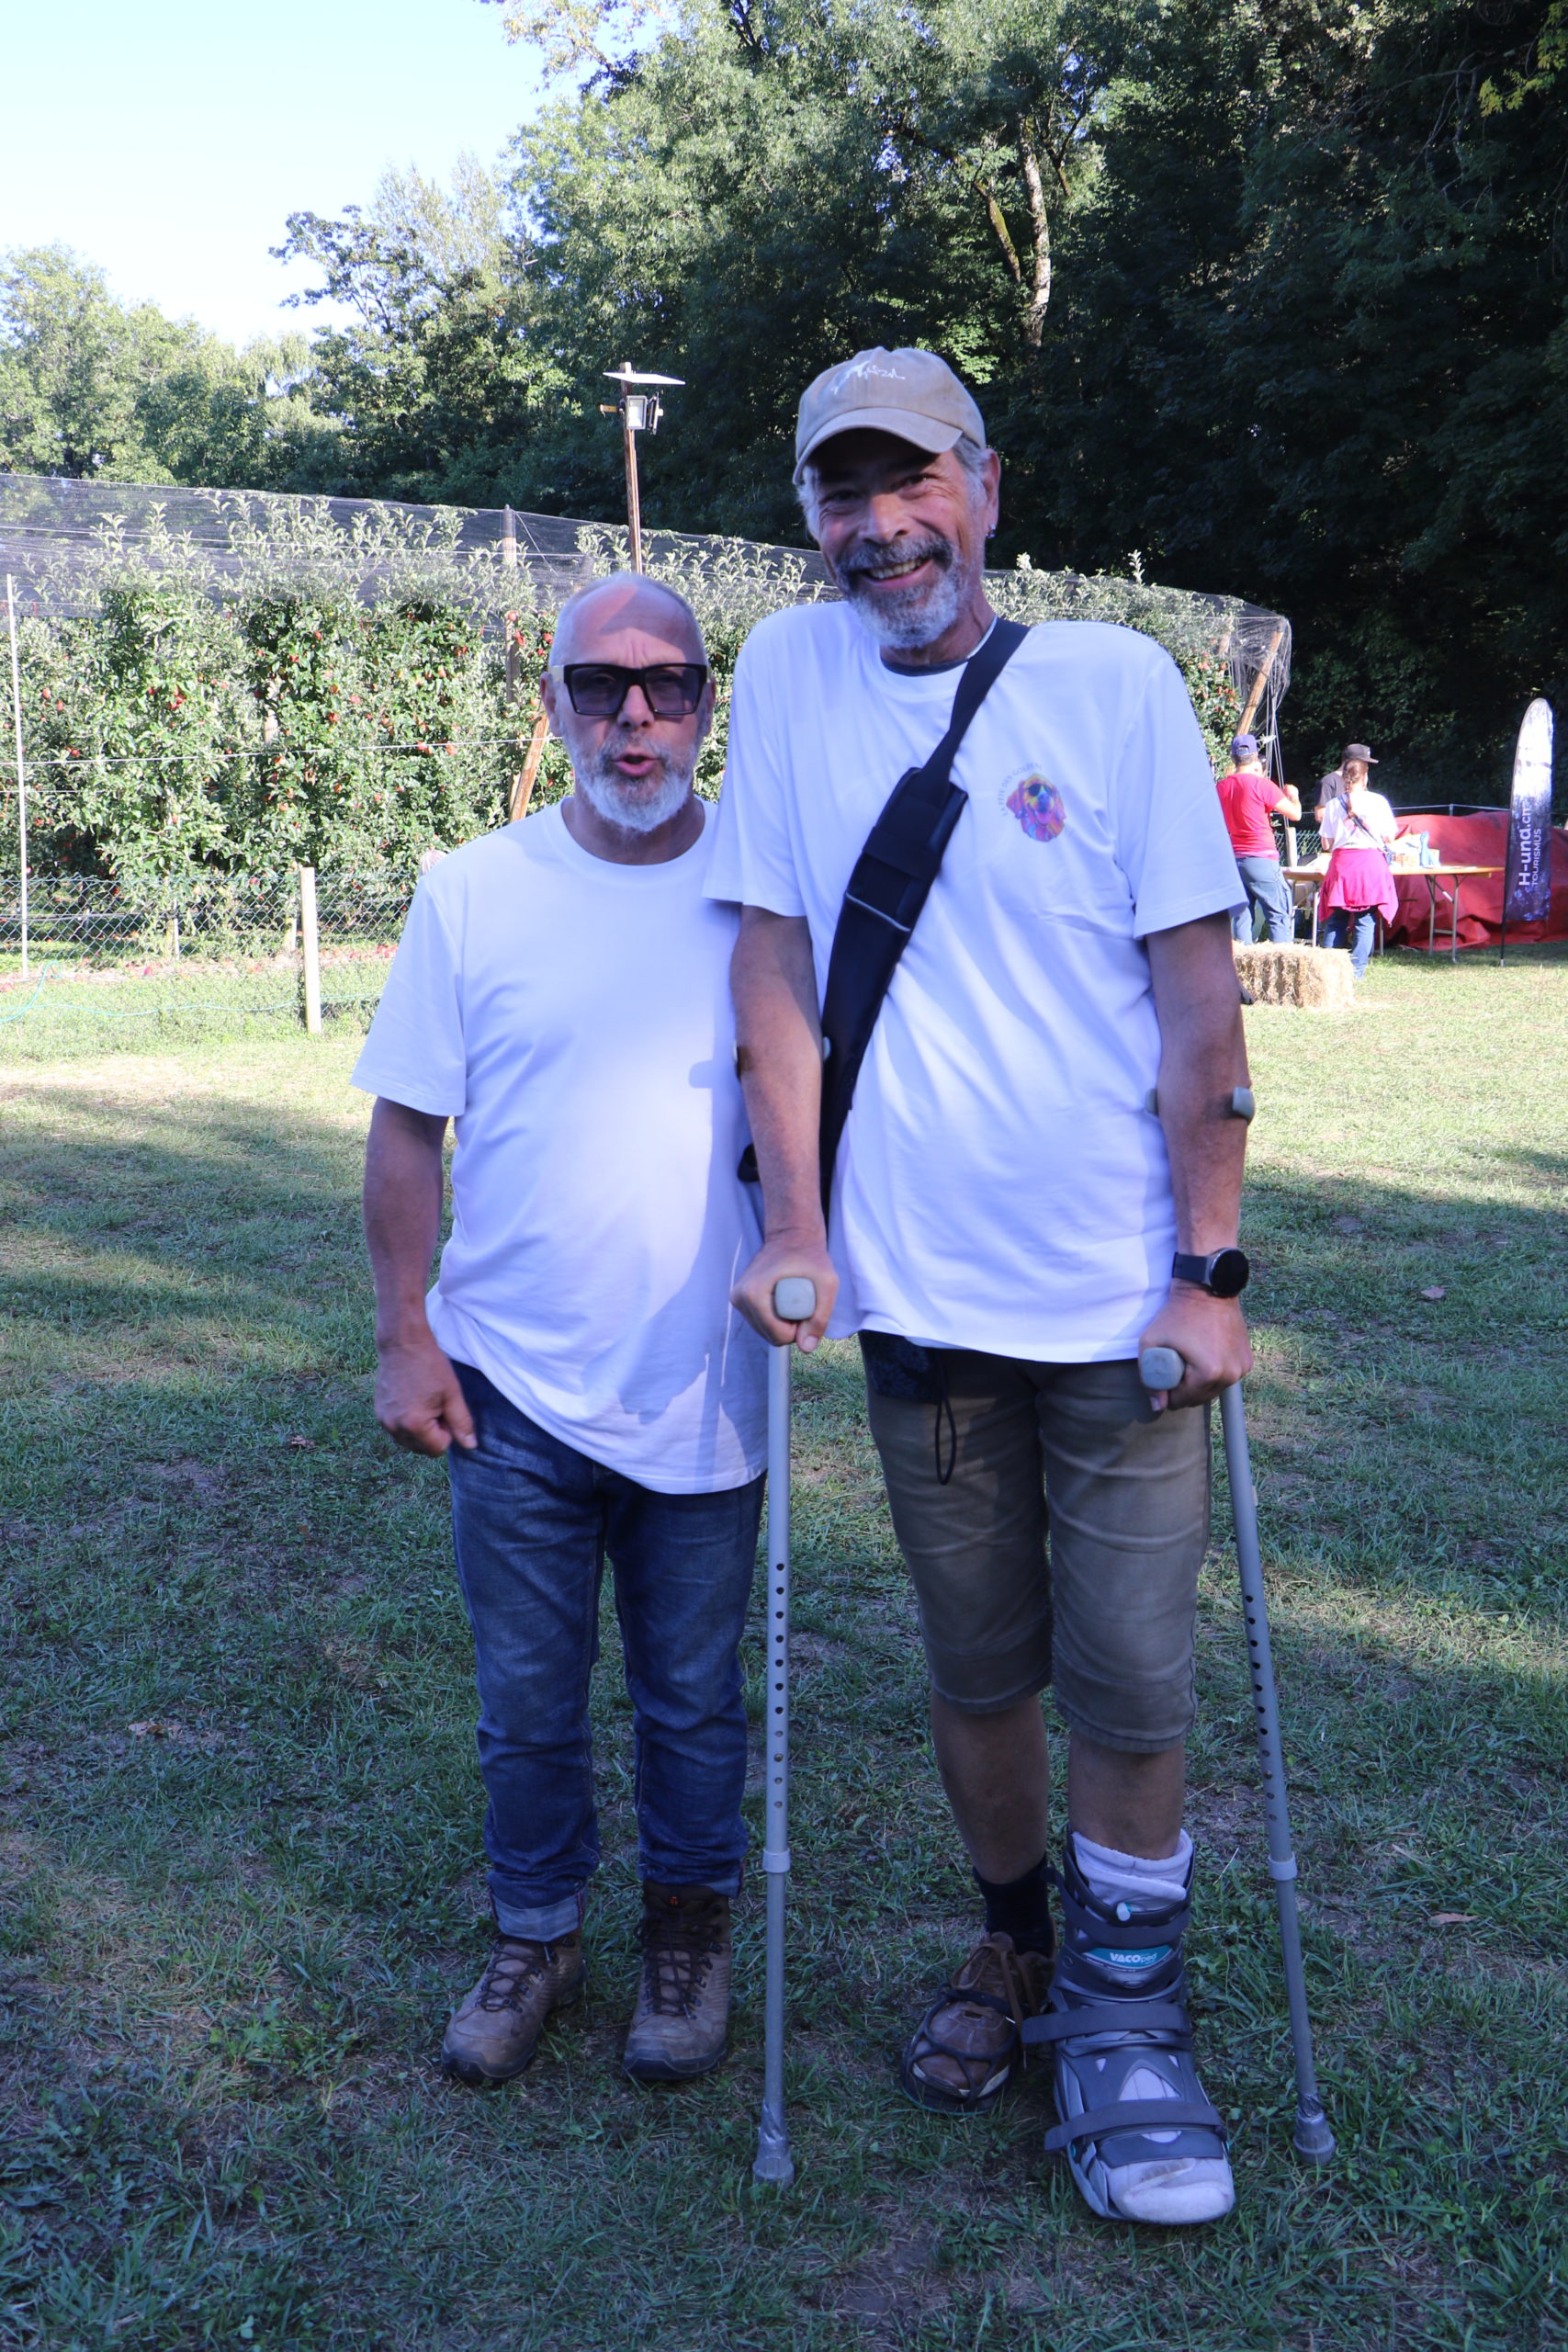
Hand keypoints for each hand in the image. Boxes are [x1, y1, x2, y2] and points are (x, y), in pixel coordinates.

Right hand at [374, 1328, 476, 1454]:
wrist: (403, 1343)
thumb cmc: (430, 1366)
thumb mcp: (452, 1395)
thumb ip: (461, 1423)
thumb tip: (470, 1446)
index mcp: (414, 1425)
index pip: (438, 1449)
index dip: (447, 1432)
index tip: (444, 1409)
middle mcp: (394, 1427)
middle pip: (422, 1448)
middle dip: (433, 1433)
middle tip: (435, 1404)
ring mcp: (383, 1421)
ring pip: (409, 1441)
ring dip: (420, 1429)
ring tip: (423, 1401)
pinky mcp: (378, 1413)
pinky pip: (397, 1430)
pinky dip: (407, 1422)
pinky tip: (411, 1400)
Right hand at [731, 1229, 838, 1349]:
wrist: (791, 1236)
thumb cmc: (810, 1257)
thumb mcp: (827, 1284)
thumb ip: (820, 1317)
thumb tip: (806, 1348)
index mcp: (753, 1294)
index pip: (777, 1335)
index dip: (798, 1329)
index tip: (808, 1308)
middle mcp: (739, 1298)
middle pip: (769, 1336)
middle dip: (790, 1327)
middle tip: (802, 1302)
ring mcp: (737, 1299)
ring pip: (765, 1331)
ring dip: (782, 1323)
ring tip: (793, 1298)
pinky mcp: (739, 1299)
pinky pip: (761, 1322)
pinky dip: (775, 1318)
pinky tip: (783, 1299)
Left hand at [1137, 1285, 1251, 1411]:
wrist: (1207, 1289)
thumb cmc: (1176, 1314)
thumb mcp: (1151, 1342)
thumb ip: (1149, 1377)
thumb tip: (1157, 1406)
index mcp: (1209, 1373)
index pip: (1182, 1400)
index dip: (1167, 1391)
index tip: (1163, 1373)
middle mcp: (1230, 1375)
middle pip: (1199, 1399)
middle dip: (1184, 1389)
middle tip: (1175, 1365)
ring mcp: (1242, 1368)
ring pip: (1214, 1390)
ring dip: (1200, 1383)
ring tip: (1190, 1359)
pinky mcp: (1247, 1360)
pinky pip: (1226, 1378)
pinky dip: (1215, 1374)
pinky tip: (1205, 1355)